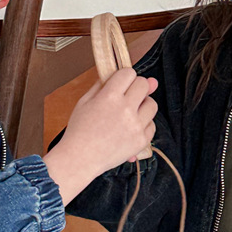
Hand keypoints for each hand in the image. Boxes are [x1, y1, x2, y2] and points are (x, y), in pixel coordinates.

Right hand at [43, 70, 157, 205]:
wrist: (80, 159)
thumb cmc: (80, 130)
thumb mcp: (85, 101)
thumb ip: (104, 84)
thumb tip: (128, 72)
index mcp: (109, 97)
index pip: (129, 73)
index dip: (125, 77)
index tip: (121, 84)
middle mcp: (125, 109)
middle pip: (144, 85)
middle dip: (136, 87)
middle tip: (126, 97)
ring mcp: (135, 126)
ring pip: (152, 104)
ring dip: (142, 105)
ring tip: (128, 114)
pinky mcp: (141, 140)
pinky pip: (152, 125)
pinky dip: (143, 125)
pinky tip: (129, 129)